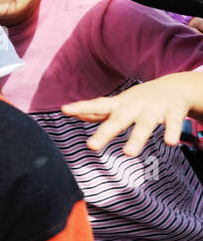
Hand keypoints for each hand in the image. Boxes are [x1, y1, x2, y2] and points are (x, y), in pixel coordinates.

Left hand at [65, 72, 202, 156]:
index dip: (81, 107)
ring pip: (144, 125)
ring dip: (136, 139)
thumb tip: (78, 115)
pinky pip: (173, 124)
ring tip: (128, 153)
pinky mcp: (173, 113)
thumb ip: (99, 112)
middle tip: (90, 146)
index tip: (64, 109)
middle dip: (104, 133)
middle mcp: (133, 107)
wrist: (175, 87)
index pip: (97, 106)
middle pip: (118, 121)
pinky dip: (172, 132)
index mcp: (119, 105)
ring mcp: (153, 109)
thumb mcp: (118, 104)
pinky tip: (170, 143)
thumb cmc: (139, 100)